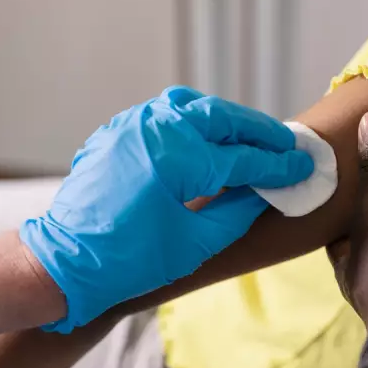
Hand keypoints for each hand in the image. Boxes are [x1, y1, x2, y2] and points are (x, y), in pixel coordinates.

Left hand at [21, 86, 313, 332]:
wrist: (64, 261)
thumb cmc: (129, 260)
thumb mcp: (195, 243)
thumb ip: (237, 211)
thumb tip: (264, 192)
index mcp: (180, 157)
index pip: (244, 158)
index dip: (277, 165)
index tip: (303, 166)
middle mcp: (158, 128)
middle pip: (223, 119)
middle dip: (259, 132)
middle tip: (286, 145)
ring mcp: (134, 123)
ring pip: (194, 106)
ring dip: (227, 119)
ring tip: (252, 137)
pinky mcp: (119, 130)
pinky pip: (166, 113)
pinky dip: (195, 119)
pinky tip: (209, 136)